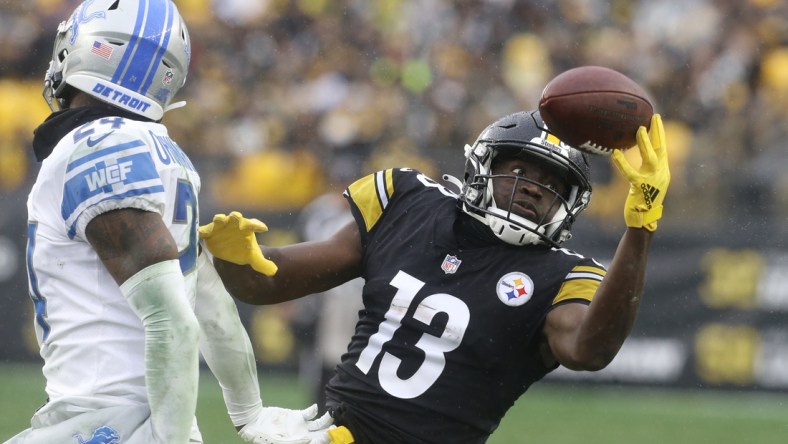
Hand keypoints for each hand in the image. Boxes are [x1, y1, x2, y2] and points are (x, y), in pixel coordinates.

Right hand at [199, 211, 277, 275]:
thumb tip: (274, 271)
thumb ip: (262, 264)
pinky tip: (200, 233)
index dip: (258, 225)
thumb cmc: (244, 251)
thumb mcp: (253, 258)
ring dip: (219, 219)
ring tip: (219, 220)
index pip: (254, 224)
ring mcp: (221, 226)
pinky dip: (202, 230)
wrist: (230, 252)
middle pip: (235, 218)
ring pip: (219, 219)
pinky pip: (204, 230)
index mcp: (247, 227)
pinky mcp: (209, 232)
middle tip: (237, 218)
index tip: (264, 229)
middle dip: (236, 217)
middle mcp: (233, 224)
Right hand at [238, 404, 333, 443]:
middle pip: (322, 435)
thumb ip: (296, 441)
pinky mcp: (297, 416)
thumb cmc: (264, 437)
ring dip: (326, 421)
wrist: (254, 422)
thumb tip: (310, 440)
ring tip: (332, 415)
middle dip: (330, 432)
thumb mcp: (280, 442)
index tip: (330, 434)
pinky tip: (315, 408)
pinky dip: (314, 411)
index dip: (325, 440)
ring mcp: (302, 427)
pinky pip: (310, 414)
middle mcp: (304, 437)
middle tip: (336, 426)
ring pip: (319, 425)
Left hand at [611, 114, 669, 231]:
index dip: (660, 133)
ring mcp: (652, 180)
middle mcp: (661, 174)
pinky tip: (615, 154)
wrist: (644, 220)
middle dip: (658, 132)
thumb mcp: (648, 182)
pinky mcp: (640, 187)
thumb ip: (647, 170)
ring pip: (650, 157)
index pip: (662, 148)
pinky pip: (630, 173)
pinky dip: (622, 163)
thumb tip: (643, 158)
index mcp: (662, 171)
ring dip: (645, 143)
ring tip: (639, 129)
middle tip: (654, 116)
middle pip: (660, 148)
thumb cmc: (643, 202)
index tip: (657, 119)